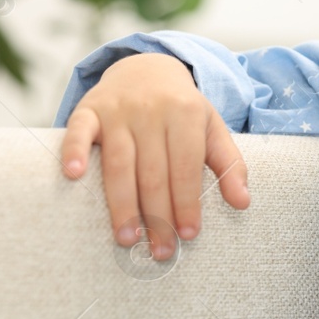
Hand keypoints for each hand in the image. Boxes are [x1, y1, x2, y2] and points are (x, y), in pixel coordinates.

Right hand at [59, 53, 249, 259]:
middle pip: (153, 172)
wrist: (146, 67)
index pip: (186, 167)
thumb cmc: (182, 109)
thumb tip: (244, 202)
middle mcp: (152, 111)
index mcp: (186, 114)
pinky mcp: (88, 109)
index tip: (188, 234)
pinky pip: (78, 131)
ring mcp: (118, 110)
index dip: (187, 202)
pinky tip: (74, 176)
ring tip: (127, 238)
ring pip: (118, 163)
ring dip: (121, 203)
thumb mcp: (211, 129)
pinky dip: (74, 152)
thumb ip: (230, 164)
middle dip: (157, 216)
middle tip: (161, 251)